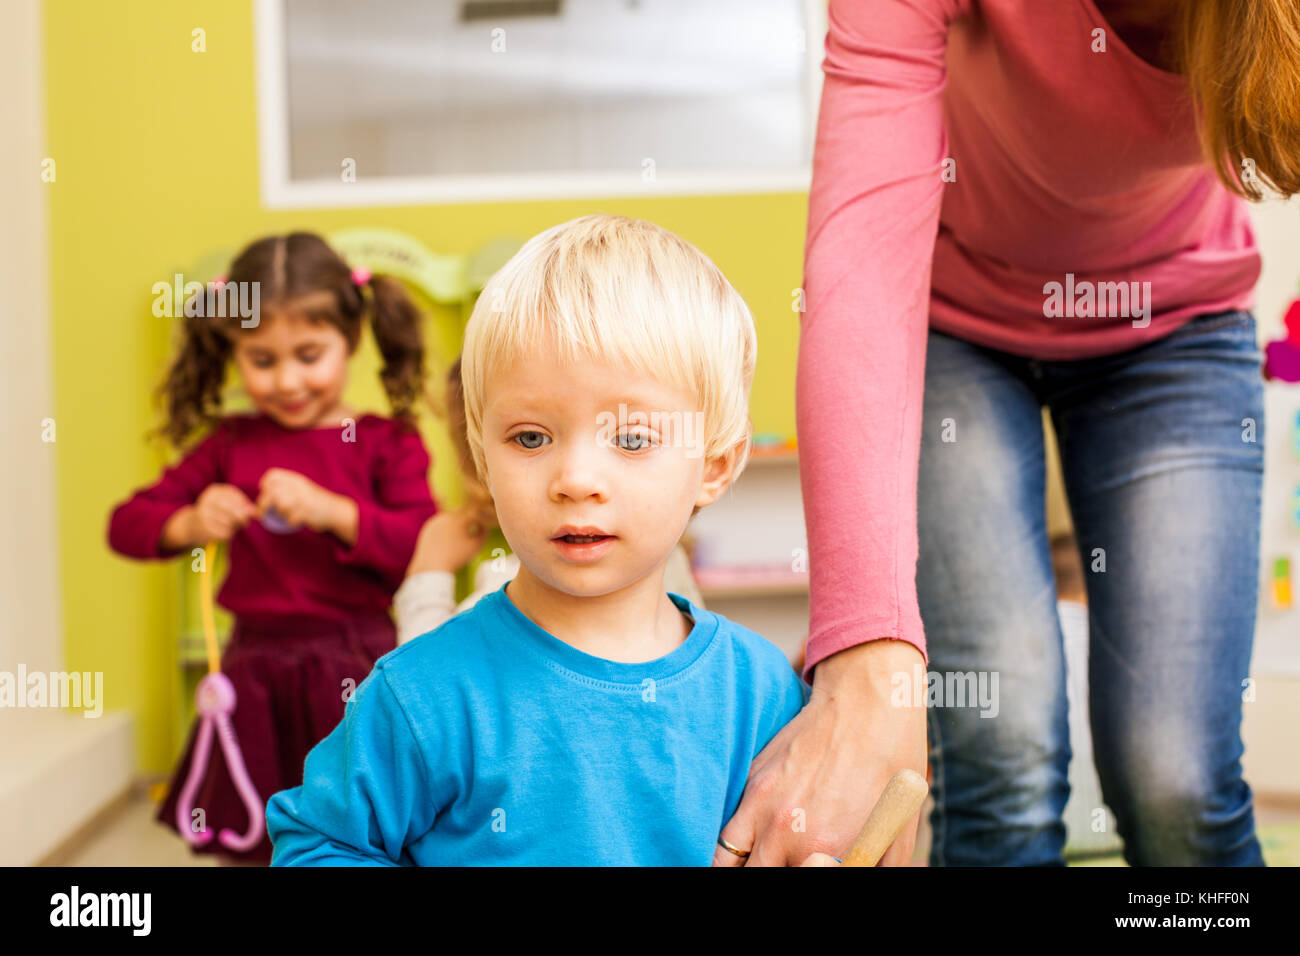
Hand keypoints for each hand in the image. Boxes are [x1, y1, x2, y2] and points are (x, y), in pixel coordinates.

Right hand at [187, 483, 257, 543]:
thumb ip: (243, 506)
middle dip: (242, 518)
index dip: (246, 507)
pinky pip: (224, 533)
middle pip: (234, 510)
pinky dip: (228, 534)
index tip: (250, 513)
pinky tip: (222, 532)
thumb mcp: (229, 504)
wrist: (192, 524)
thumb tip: (256, 512)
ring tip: (230, 526)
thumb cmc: (217, 512)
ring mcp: (204, 514)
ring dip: (234, 527)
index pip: (237, 498)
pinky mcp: (204, 528)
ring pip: (230, 523)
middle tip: (244, 522)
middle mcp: (207, 500)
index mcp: (215, 491)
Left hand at [256, 468, 347, 534]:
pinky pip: (290, 518)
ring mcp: (303, 498)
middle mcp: (299, 486)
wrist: (335, 510)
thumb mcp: (301, 489)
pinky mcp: (307, 511)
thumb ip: (284, 491)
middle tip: (262, 514)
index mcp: (296, 479)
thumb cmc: (314, 501)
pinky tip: (296, 522)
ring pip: (280, 505)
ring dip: (280, 513)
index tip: (265, 493)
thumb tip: (259, 501)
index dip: (265, 484)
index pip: (273, 475)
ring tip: (286, 516)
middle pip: (272, 492)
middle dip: (263, 504)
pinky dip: (291, 522)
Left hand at [405, 508, 489, 575]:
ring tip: (459, 537)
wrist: (433, 566)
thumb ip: (483, 532)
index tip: (482, 526)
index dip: (479, 517)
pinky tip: (447, 541)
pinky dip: (445, 530)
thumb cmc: (457, 556)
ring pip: (449, 517)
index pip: (474, 511)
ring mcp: (435, 521)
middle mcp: (446, 516)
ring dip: (455, 523)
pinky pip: (439, 525)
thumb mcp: (476, 546)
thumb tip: (483, 524)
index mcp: (459, 518)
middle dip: (467, 518)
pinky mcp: (427, 528)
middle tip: (472, 527)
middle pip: (461, 512)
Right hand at [713, 639, 927, 866]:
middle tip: (787, 866)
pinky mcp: (752, 786)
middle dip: (773, 875)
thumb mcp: (897, 835)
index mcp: (828, 847)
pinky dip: (729, 853)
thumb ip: (871, 868)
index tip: (817, 868)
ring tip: (762, 864)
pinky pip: (724, 837)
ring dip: (747, 869)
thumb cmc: (892, 769)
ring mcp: (762, 807)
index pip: (801, 882)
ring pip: (729, 866)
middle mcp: (788, 832)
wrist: (868, 706)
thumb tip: (853, 871)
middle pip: (760, 877)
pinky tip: (748, 852)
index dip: (814, 875)